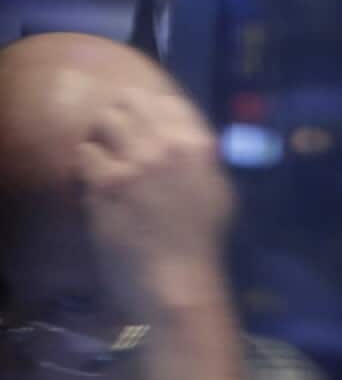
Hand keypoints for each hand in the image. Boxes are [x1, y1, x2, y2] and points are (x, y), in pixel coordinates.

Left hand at [78, 85, 232, 320]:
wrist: (179, 279)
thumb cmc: (204, 241)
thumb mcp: (219, 190)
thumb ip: (202, 157)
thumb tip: (181, 134)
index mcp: (200, 145)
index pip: (166, 100)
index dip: (150, 107)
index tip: (143, 122)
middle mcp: (168, 145)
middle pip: (128, 102)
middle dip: (119, 116)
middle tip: (117, 136)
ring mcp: (134, 163)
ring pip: (102, 123)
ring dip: (101, 138)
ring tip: (105, 157)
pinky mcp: (105, 183)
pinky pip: (85, 154)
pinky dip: (88, 164)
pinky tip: (97, 181)